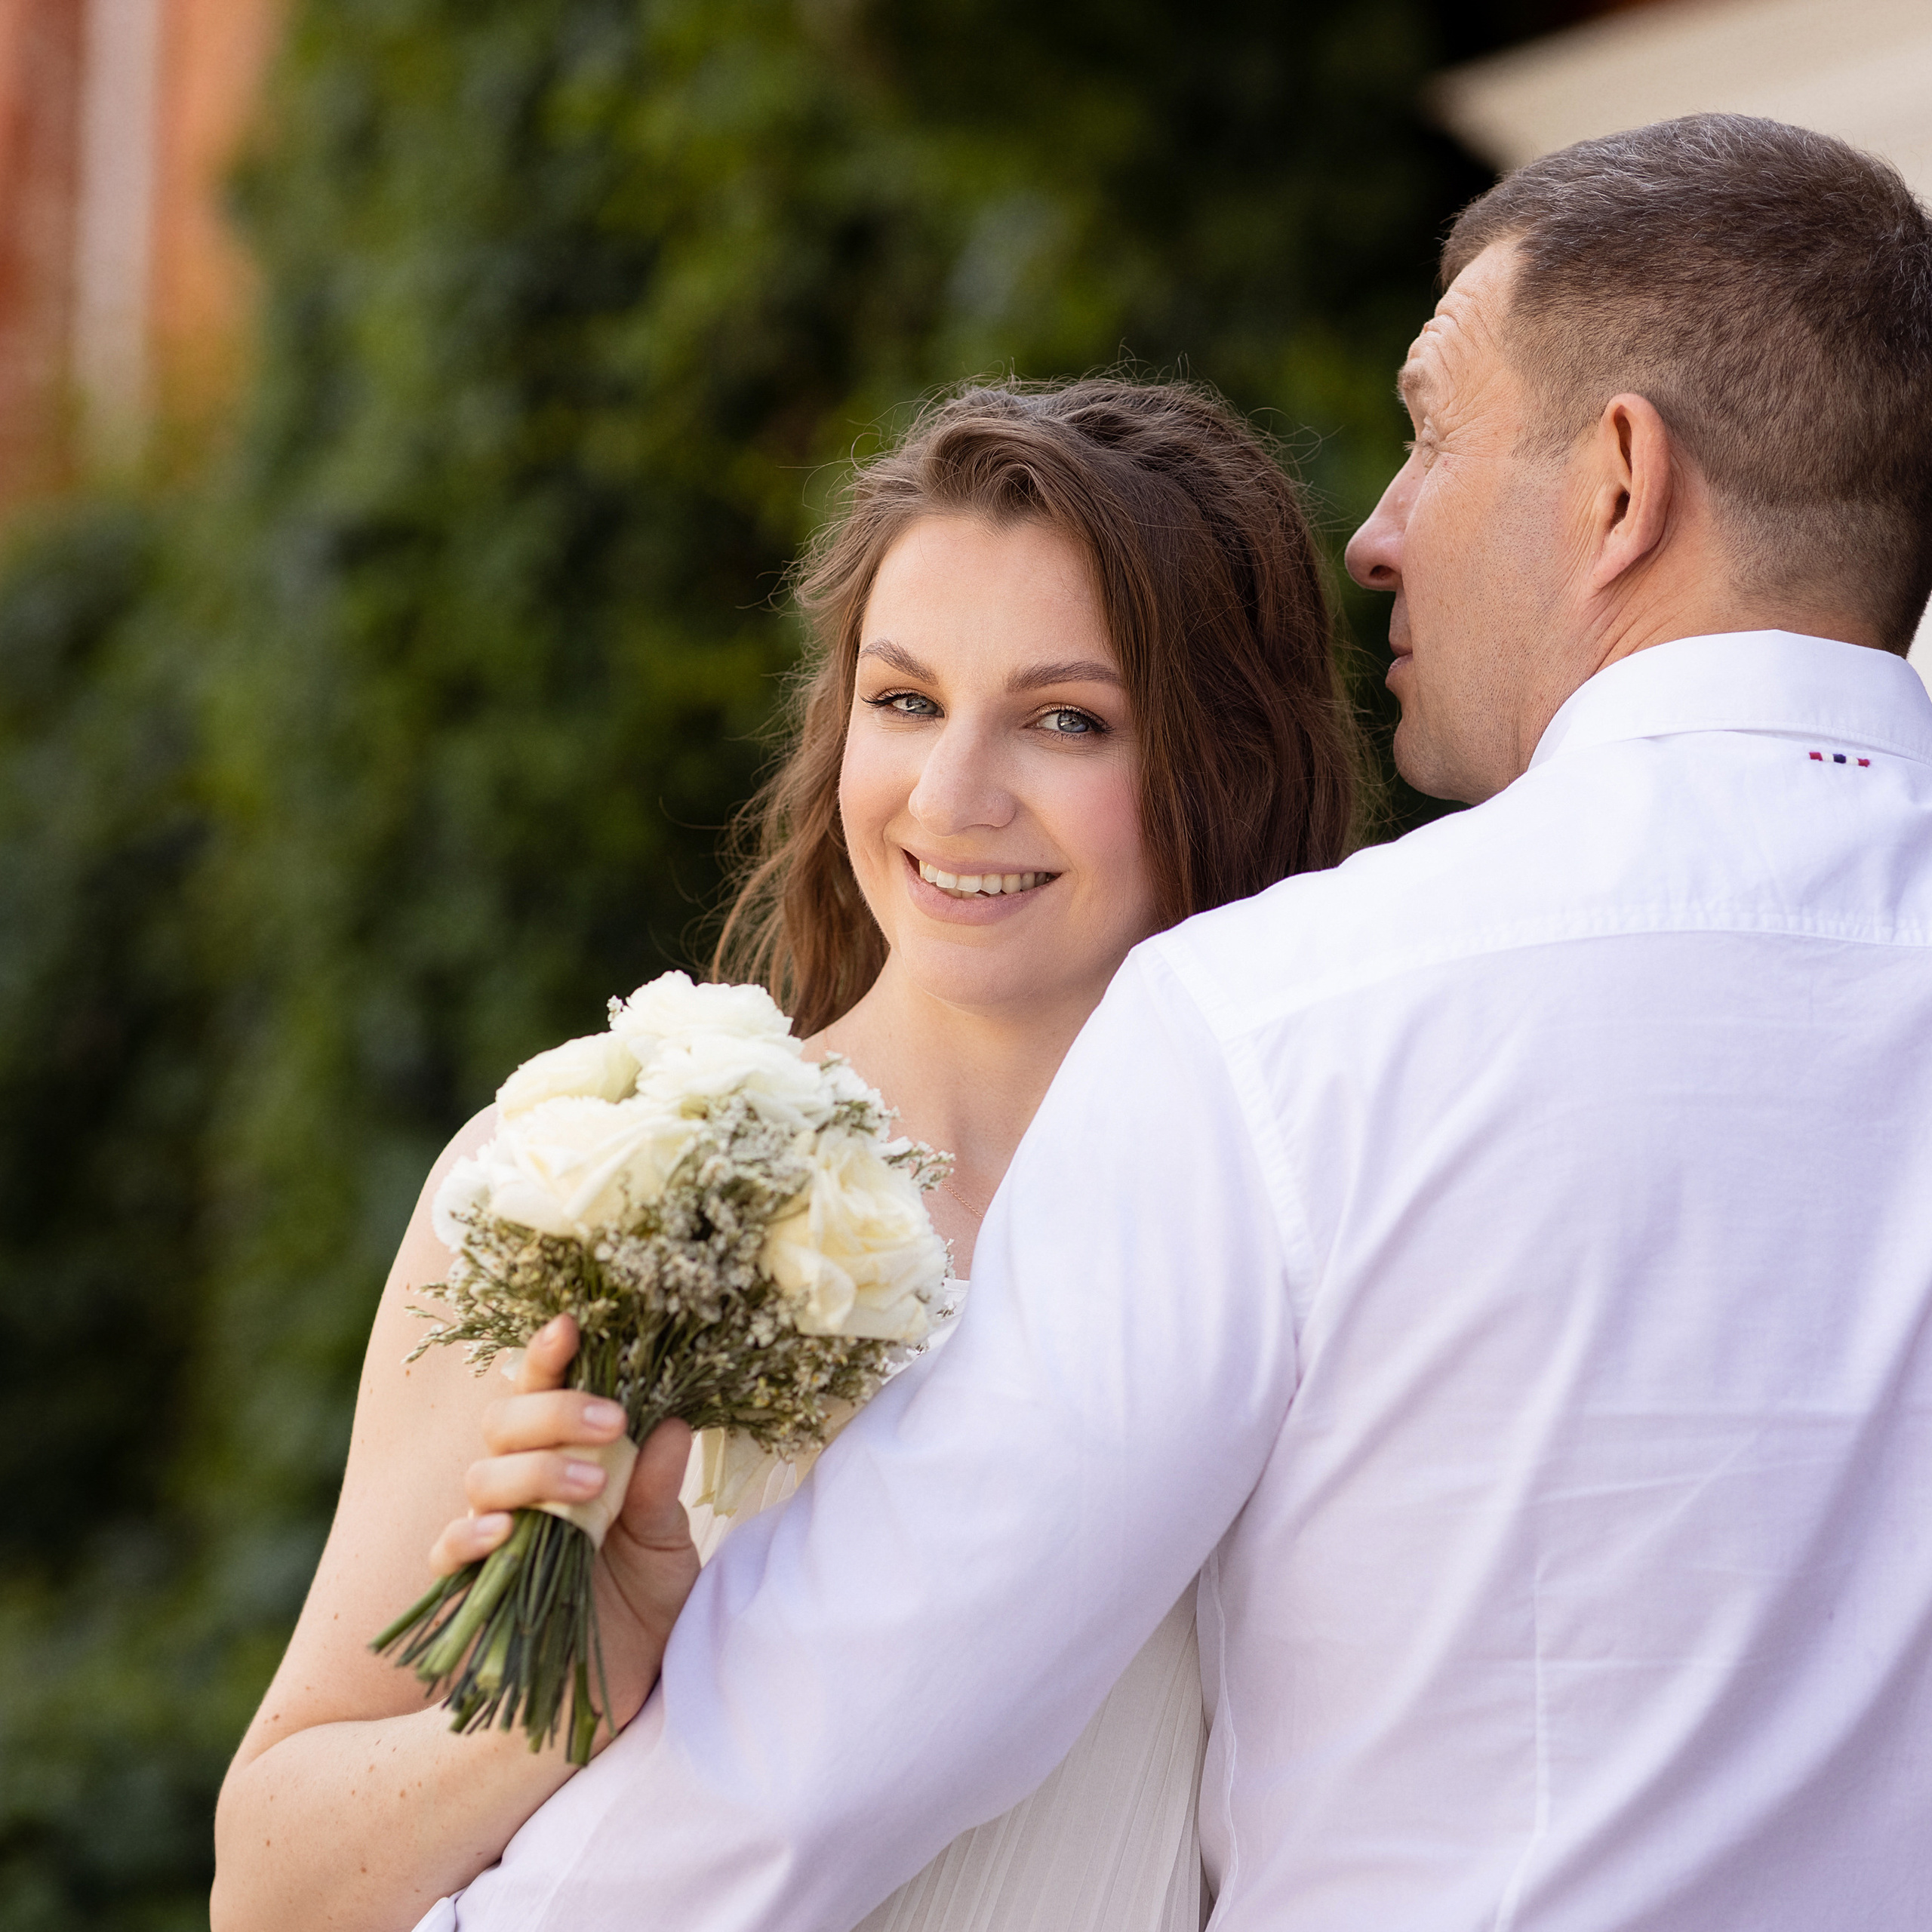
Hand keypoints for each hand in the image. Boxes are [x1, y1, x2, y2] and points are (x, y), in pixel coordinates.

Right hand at [430, 1315, 699, 1745]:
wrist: (606, 1703)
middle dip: (552, 1412)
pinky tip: (503, 1533)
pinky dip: (471, 1534)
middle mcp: (526, 1488)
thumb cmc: (640, 1615)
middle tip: (609, 1421)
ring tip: (591, 1487)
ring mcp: (494, 1535)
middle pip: (506, 1422)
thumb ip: (659, 1494)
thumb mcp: (666, 1554)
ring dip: (534, 1471)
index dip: (549, 1355)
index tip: (572, 1324)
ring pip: (482, 1476)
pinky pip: (450, 1549)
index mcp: (573, 1462)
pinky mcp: (471, 1589)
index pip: (548, 1393)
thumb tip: (671, 1424)